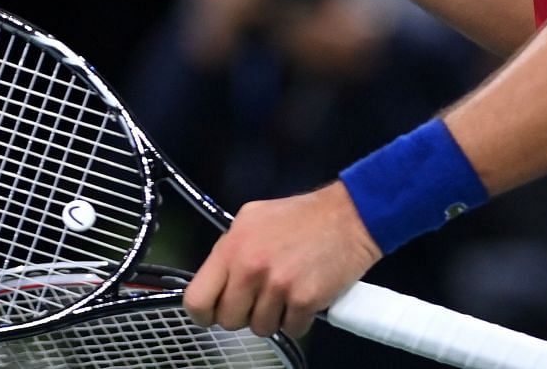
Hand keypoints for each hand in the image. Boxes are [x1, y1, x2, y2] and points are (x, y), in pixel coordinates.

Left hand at [185, 181, 382, 339]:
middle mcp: (250, 267)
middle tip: (260, 298)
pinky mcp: (305, 300)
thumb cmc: (301, 217)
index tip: (214, 313)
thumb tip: (215, 280)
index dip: (203, 314)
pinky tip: (304, 297)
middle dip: (244, 314)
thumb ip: (230, 250)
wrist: (349, 216)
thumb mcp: (252, 219)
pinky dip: (298, 320)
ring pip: (261, 328)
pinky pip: (291, 330)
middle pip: (229, 320)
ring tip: (286, 293)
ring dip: (273, 317)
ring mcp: (278, 285)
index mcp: (232, 247)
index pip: (197, 299)